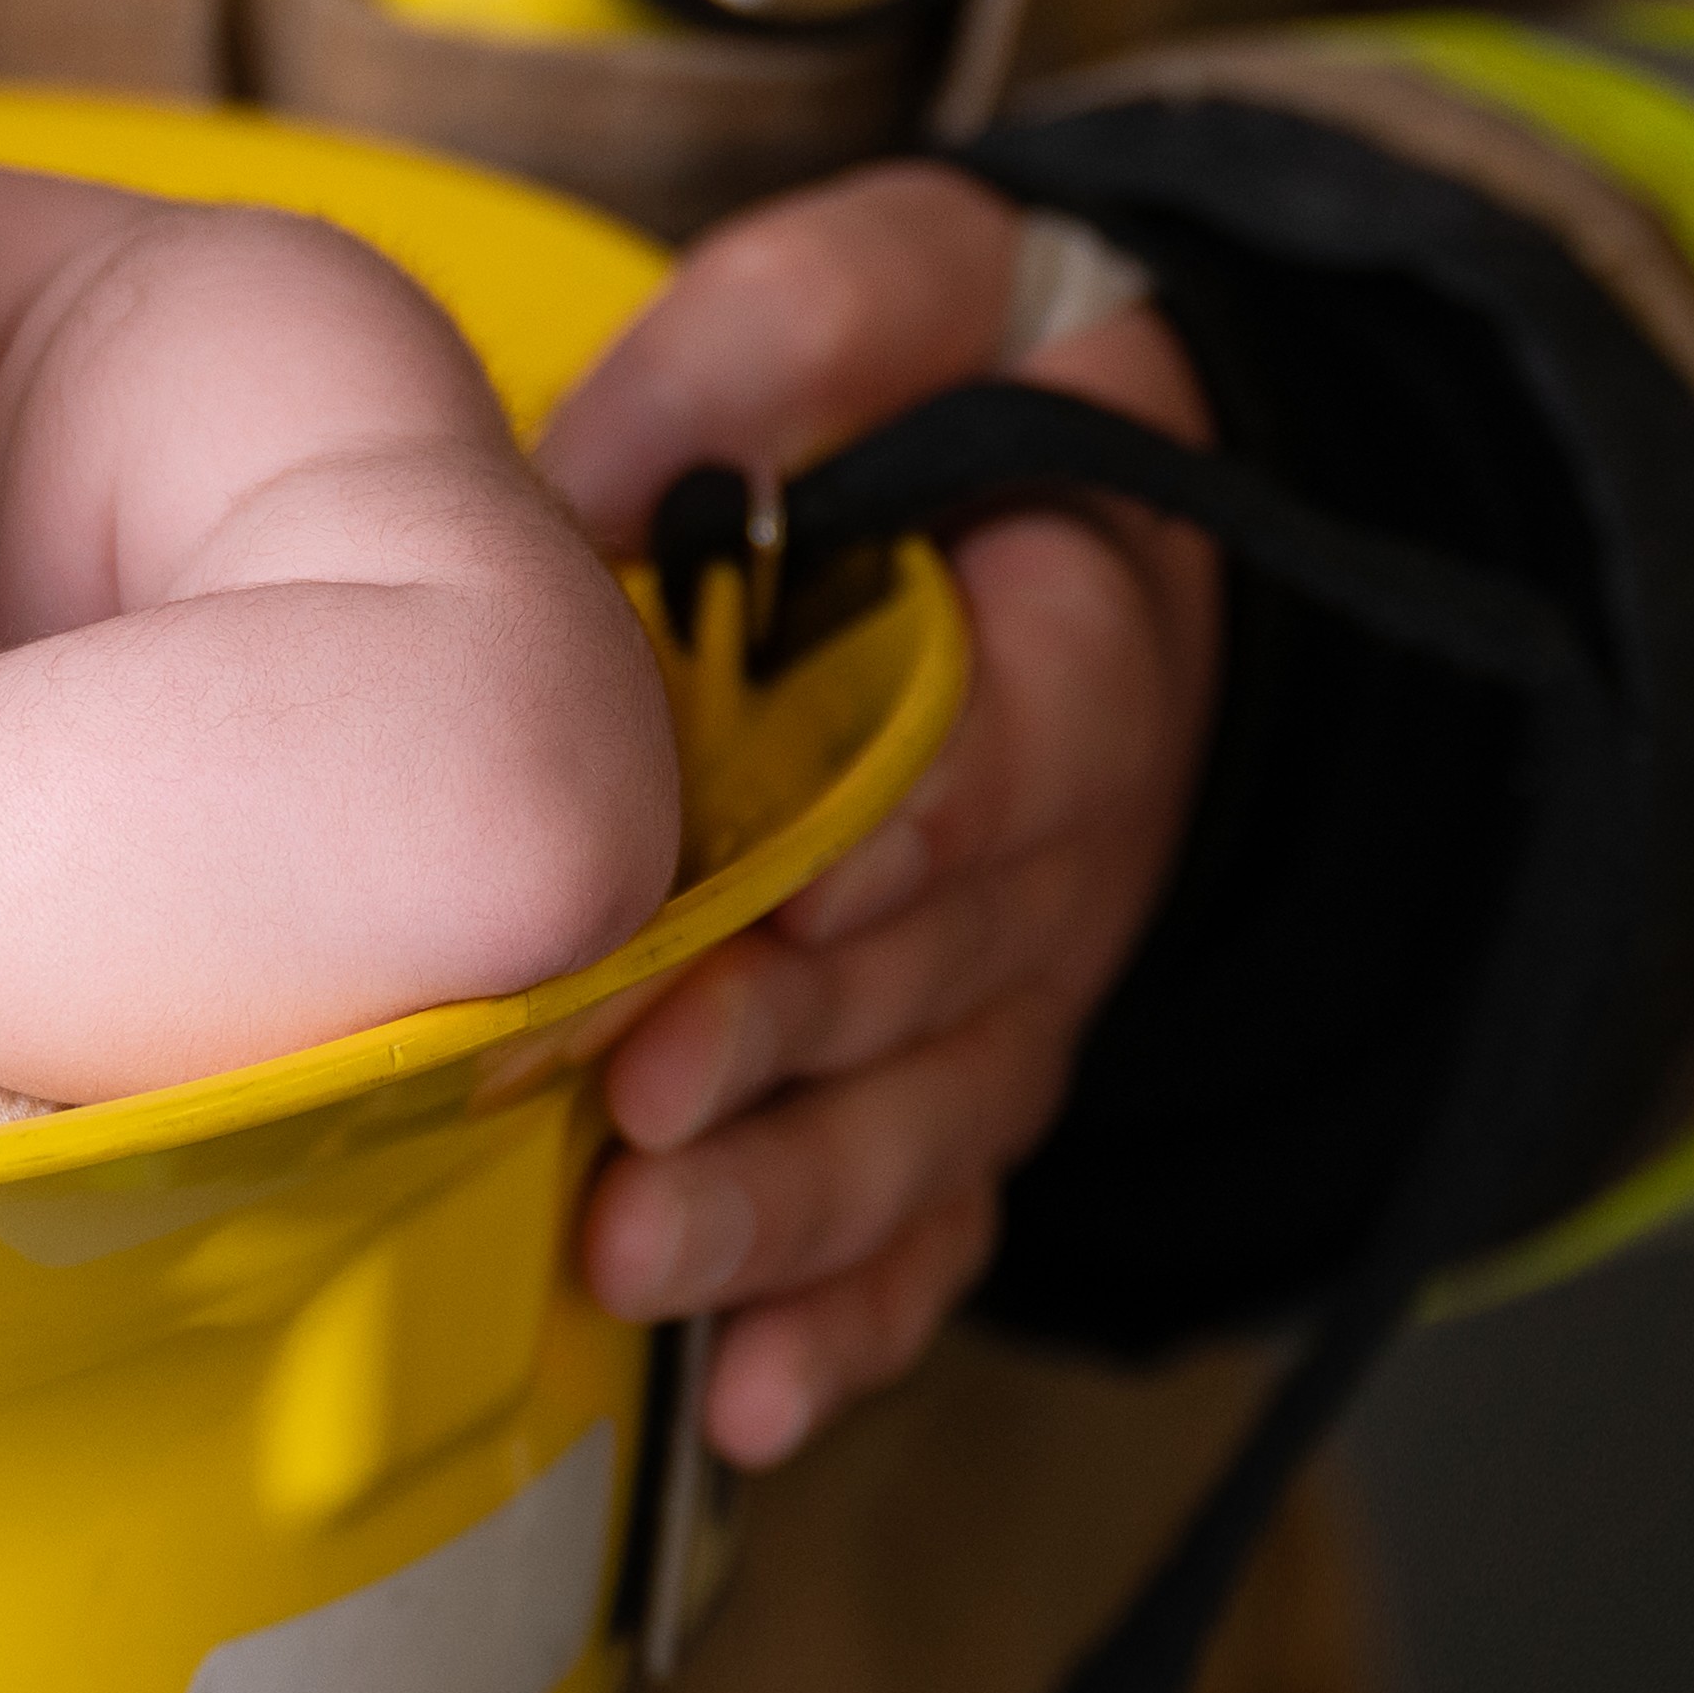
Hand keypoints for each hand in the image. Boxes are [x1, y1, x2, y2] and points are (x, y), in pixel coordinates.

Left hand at [528, 165, 1225, 1470]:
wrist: (1064, 499)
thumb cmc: (949, 384)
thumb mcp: (903, 283)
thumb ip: (792, 337)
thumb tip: (609, 475)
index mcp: (1083, 636)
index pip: (1034, 743)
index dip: (927, 821)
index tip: (806, 876)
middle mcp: (1070, 847)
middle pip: (952, 970)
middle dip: (799, 1044)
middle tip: (644, 1094)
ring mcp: (1016, 991)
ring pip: (931, 1127)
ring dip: (794, 1209)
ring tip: (639, 1255)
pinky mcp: (957, 1088)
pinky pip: (931, 1234)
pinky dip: (851, 1327)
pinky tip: (744, 1409)